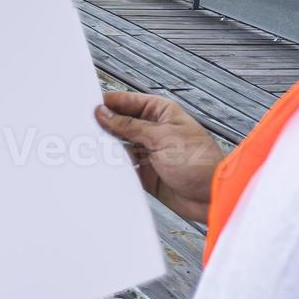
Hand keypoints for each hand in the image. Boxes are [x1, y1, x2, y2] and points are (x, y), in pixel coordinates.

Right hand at [96, 92, 223, 222]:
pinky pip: (125, 168)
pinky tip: (104, 167)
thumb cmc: (199, 161)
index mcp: (160, 113)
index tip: (89, 108)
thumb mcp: (161, 137)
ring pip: (121, 146)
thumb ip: (129, 126)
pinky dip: (115, 168)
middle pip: (122, 124)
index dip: (109, 104)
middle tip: (85, 129)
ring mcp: (149, 152)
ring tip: (92, 149)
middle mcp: (154, 131)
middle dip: (106, 127)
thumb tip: (104, 113)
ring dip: (110, 148)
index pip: (128, 102)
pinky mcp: (147, 174)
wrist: (213, 196)